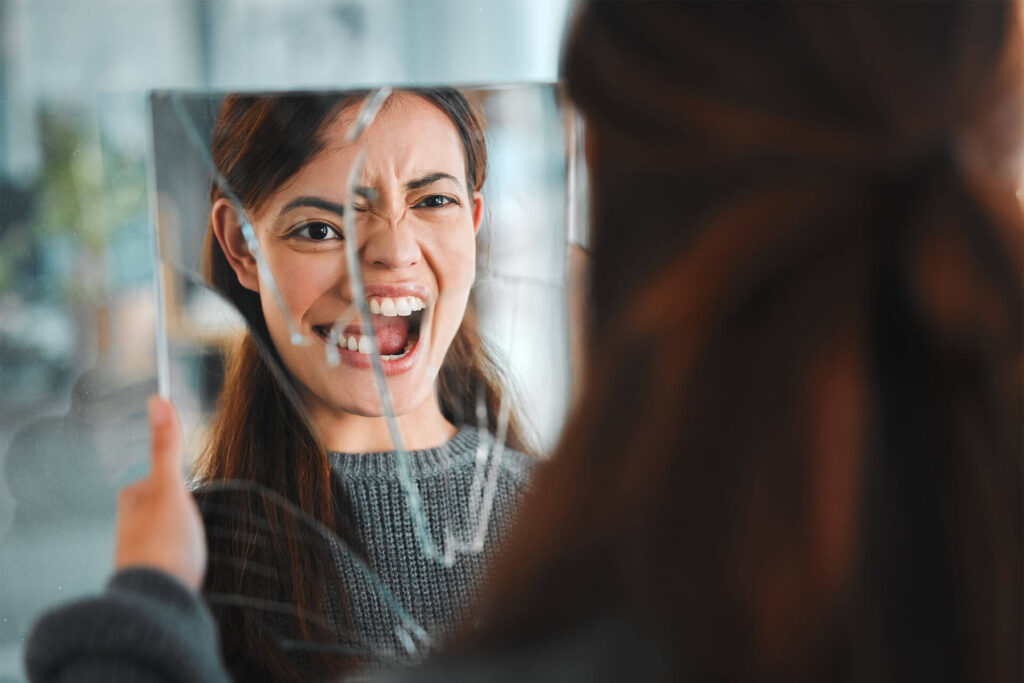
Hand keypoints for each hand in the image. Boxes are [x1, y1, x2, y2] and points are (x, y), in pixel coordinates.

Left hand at [114, 395, 206, 590]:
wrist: (160, 604)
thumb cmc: (165, 545)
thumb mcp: (171, 488)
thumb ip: (167, 448)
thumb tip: (158, 400)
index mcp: (132, 499)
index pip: (163, 477)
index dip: (184, 484)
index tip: (194, 496)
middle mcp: (130, 523)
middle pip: (168, 504)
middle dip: (186, 512)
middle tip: (198, 525)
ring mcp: (141, 550)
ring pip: (171, 531)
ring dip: (186, 538)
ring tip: (197, 547)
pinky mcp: (154, 574)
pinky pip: (175, 555)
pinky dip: (185, 558)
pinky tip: (193, 565)